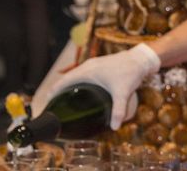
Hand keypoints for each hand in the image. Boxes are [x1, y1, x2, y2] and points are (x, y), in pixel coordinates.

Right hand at [35, 43, 160, 129]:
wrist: (141, 59)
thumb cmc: (129, 72)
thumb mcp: (122, 92)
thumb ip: (118, 110)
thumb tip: (114, 127)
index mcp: (87, 70)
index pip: (64, 81)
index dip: (53, 91)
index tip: (46, 102)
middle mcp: (88, 66)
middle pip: (67, 79)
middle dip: (58, 91)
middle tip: (53, 106)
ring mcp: (93, 65)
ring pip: (75, 76)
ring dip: (68, 86)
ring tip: (64, 101)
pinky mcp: (99, 66)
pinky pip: (82, 75)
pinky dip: (77, 83)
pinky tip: (81, 93)